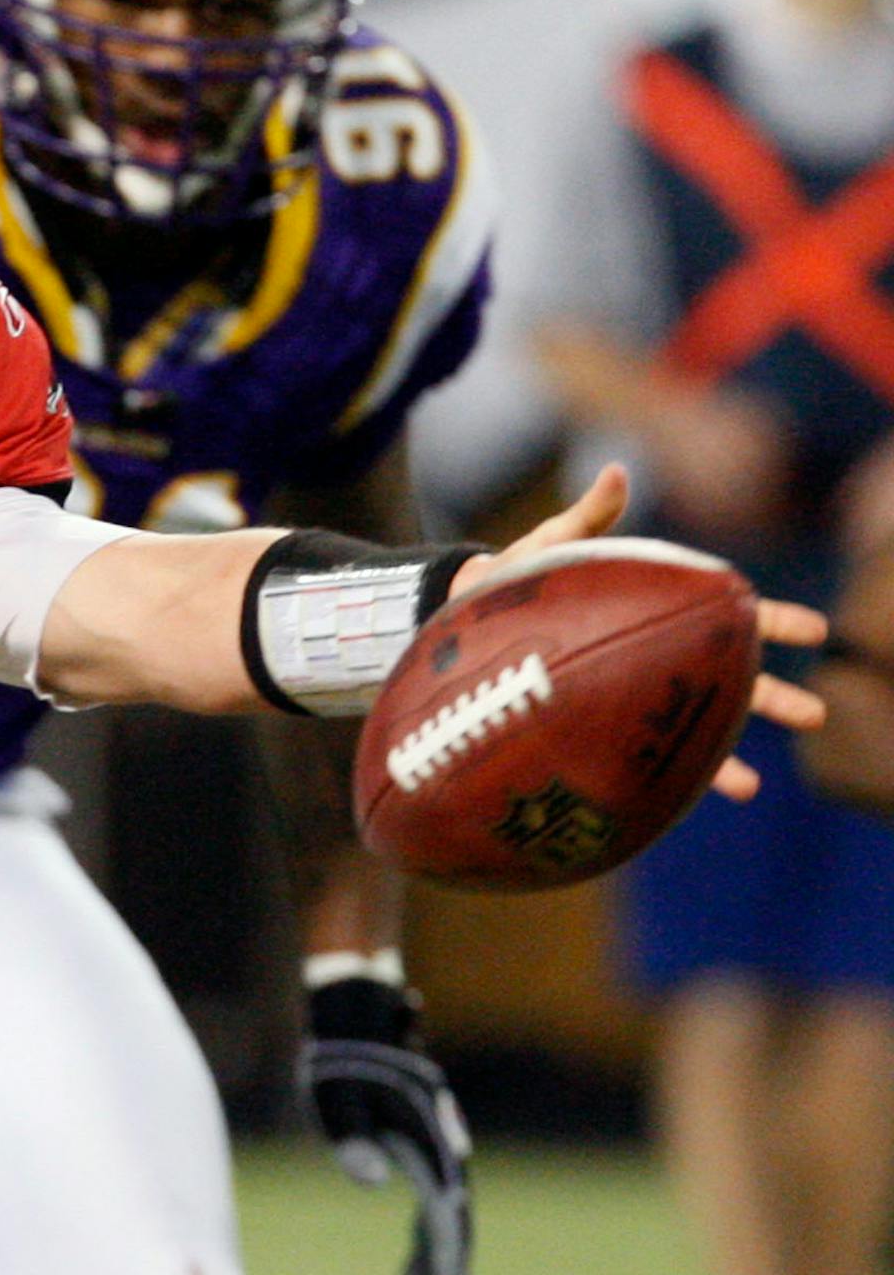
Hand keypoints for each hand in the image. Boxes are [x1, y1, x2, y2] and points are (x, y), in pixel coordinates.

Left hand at [298, 975, 471, 1274]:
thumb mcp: (334, 1097)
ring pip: (442, 1214)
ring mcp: (433, 1145)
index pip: (447, 1219)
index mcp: (427, 1142)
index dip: (448, 1265)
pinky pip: (430, 1200)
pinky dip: (423, 1233)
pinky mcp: (417, 1143)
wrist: (355, 1008)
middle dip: (442, 1271)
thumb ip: (351, 1138)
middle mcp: (440, 1146)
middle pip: (451, 1222)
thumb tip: (375, 1182)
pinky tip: (409, 1260)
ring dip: (431, 1256)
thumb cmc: (338, 1055)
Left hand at [449, 464, 827, 802]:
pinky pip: (638, 757)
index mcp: (653, 607)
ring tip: (754, 785)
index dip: (770, 622)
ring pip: (688, 728)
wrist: (459, 626)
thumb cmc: (513, 582)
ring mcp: (628, 696)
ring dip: (725, 755)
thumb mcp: (550, 547)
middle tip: (815, 712)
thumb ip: (587, 518)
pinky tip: (676, 803)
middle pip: (723, 678)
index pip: (724, 615)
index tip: (813, 630)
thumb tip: (615, 472)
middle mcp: (651, 656)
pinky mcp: (598, 727)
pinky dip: (659, 778)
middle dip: (770, 696)